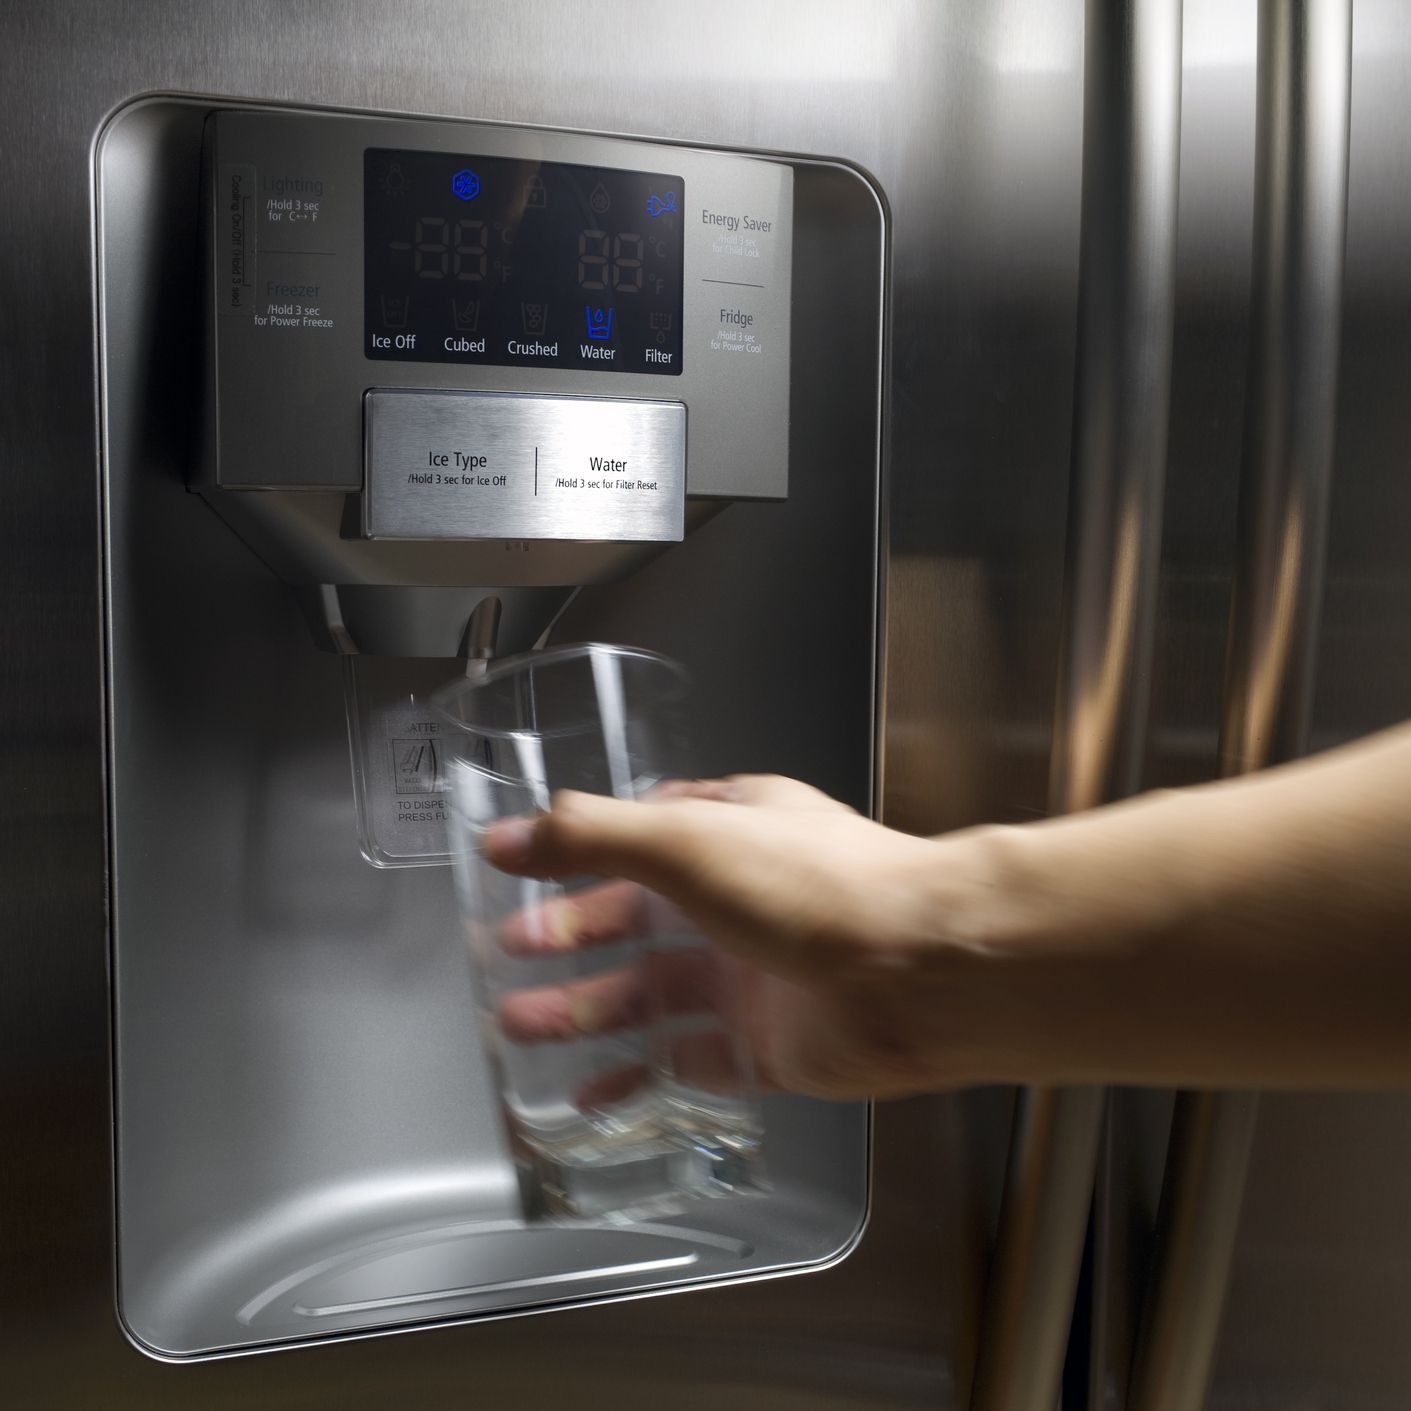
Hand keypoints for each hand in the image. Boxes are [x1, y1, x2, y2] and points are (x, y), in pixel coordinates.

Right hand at [483, 775, 989, 1098]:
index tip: (518, 873)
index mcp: (730, 831)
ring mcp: (753, 974)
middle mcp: (741, 899)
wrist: (920, 972)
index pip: (641, 838)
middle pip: (637, 919)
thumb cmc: (815, 886)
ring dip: (585, 1008)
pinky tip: (587, 1094)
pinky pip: (687, 1062)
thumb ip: (592, 835)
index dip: (578, 856)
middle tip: (507, 954)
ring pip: (652, 993)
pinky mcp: (766, 1045)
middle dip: (570, 935)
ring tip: (516, 1026)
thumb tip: (507, 836)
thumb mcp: (687, 838)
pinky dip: (638, 1076)